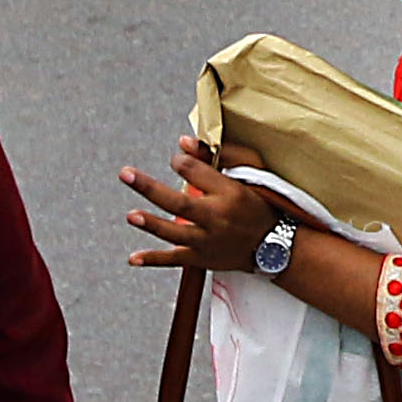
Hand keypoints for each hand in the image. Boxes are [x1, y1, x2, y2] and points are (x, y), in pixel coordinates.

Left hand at [118, 137, 271, 270]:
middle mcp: (217, 218)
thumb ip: (221, 154)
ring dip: (152, 224)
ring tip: (131, 215)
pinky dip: (153, 259)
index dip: (181, 162)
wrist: (275, 246)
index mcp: (230, 193)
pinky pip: (174, 259)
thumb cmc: (259, 204)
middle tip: (126, 174)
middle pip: (180, 202)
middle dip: (150, 188)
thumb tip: (183, 142)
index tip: (176, 160)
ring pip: (175, 232)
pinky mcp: (201, 258)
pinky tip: (133, 258)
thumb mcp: (251, 174)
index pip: (197, 172)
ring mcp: (207, 241)